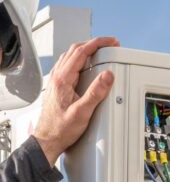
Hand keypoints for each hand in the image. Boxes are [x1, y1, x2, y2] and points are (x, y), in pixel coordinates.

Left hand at [33, 36, 119, 165]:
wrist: (48, 139)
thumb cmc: (62, 129)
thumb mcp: (83, 112)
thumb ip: (96, 92)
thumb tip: (107, 76)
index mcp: (63, 79)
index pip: (80, 53)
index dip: (96, 44)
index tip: (109, 42)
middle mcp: (57, 77)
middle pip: (74, 50)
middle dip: (93, 44)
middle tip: (108, 44)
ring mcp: (56, 81)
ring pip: (70, 56)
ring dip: (85, 50)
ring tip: (99, 51)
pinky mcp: (57, 87)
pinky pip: (68, 66)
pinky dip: (79, 59)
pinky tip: (85, 65)